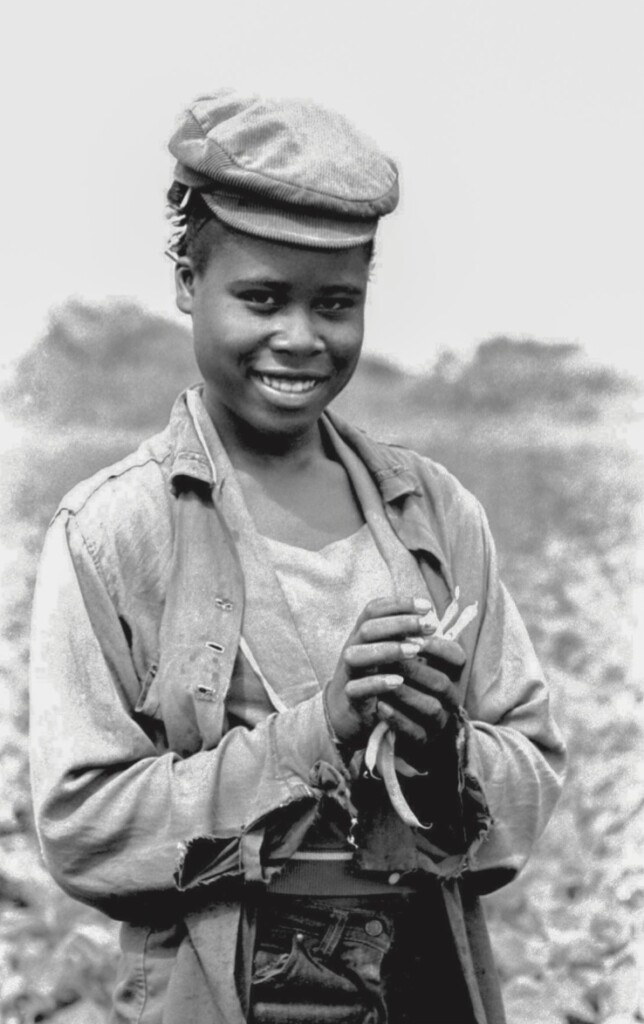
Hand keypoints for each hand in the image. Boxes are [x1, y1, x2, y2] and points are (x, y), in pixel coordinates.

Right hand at [324, 596, 439, 748]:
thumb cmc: (373, 675)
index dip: (399, 604)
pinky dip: (377, 683)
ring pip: (356, 655)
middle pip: (368, 628)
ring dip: (387, 650)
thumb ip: (402, 636)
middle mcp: (352, 648)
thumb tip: (433, 621)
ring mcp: (348, 672)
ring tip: (415, 650)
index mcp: (362, 634)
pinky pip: (357, 688)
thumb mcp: (385, 651)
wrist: (345, 710)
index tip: (427, 606)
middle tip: (430, 625)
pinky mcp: (350, 697)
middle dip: (400, 624)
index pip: (374, 610)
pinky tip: (399, 681)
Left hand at [374, 634, 464, 770]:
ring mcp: (439, 722)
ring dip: (407, 693)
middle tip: (393, 657)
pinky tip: (380, 706)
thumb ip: (414, 637)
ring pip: (431, 707)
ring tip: (385, 683)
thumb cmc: (409, 684)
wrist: (402, 728)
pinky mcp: (424, 742)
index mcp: (451, 675)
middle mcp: (450, 698)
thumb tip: (411, 608)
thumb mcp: (415, 660)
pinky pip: (415, 733)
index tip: (415, 636)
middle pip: (442, 682)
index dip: (437, 646)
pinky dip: (397, 719)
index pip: (456, 657)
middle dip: (416, 668)